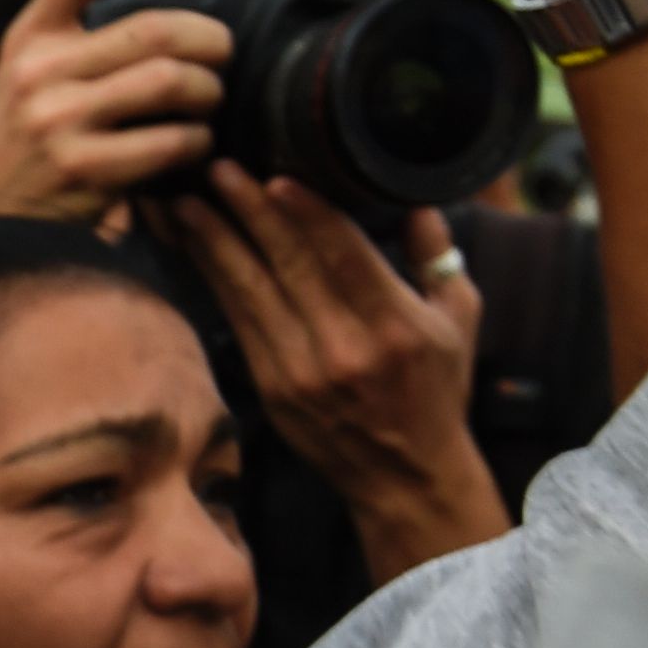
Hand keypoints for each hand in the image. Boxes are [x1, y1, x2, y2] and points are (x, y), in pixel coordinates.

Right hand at [0, 0, 229, 223]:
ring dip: (208, 91)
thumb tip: (166, 10)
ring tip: (208, 101)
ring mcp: (58, 120)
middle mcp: (38, 70)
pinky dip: (197, 141)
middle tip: (222, 53)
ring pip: (169, 81)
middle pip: (153, 28)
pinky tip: (194, 145)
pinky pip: (169, 142)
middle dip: (209, 39)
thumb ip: (77, 39)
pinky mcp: (82, 169)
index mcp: (28, 36)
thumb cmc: (29, 144)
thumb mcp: (30, 76)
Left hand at [160, 171, 505, 578]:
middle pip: (289, 267)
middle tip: (217, 167)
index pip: (344, 257)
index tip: (275, 176)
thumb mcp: (459, 320)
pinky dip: (213, 281)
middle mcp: (346, 350)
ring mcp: (302, 373)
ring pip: (252, 293)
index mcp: (396, 327)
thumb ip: (437, 258)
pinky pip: (238, 322)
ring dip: (215, 243)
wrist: (406, 479)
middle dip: (249, 213)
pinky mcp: (272, 390)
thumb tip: (418, 201)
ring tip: (187, 202)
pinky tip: (194, 248)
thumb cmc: (438, 391)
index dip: (307, 215)